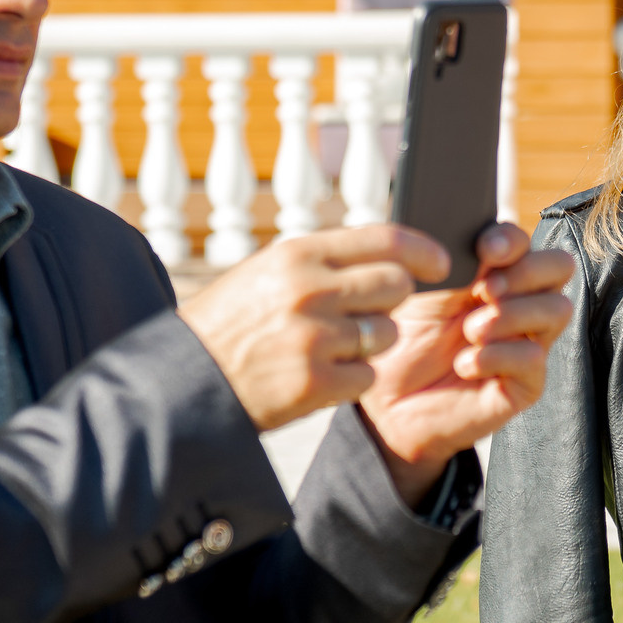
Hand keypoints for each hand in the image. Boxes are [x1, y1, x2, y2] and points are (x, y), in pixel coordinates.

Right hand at [181, 225, 448, 433]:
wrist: (182, 382)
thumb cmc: (229, 325)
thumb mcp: (265, 273)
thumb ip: (322, 261)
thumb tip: (389, 254)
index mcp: (297, 254)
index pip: (384, 239)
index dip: (422, 250)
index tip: (441, 262)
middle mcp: (309, 289)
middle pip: (395, 286)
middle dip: (391, 301)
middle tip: (364, 314)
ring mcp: (315, 337)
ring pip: (386, 333)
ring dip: (369, 343)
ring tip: (328, 347)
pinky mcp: (317, 382)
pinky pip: (368, 375)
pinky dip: (352, 378)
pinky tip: (319, 375)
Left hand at [361, 224, 576, 503]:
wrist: (385, 402)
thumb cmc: (401, 342)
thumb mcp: (416, 291)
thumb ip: (444, 260)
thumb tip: (467, 242)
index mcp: (492, 273)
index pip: (524, 241)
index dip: (510, 240)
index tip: (484, 251)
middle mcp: (517, 304)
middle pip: (559, 266)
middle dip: (526, 271)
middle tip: (485, 290)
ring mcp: (525, 342)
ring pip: (557, 309)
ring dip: (512, 314)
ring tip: (470, 332)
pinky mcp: (524, 384)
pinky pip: (533, 358)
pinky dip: (496, 356)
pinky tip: (463, 365)